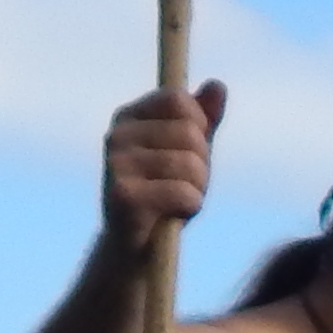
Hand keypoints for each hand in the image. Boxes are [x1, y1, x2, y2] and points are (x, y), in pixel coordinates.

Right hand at [102, 81, 225, 246]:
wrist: (138, 247)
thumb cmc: (167, 194)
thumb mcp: (191, 153)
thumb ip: (205, 119)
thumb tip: (217, 85)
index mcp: (129, 117)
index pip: (179, 100)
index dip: (198, 127)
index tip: (189, 151)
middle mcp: (116, 136)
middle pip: (190, 133)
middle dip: (201, 165)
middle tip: (184, 185)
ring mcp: (115, 165)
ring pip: (190, 164)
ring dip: (198, 189)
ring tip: (178, 201)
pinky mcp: (122, 196)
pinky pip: (182, 192)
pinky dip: (190, 206)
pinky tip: (173, 215)